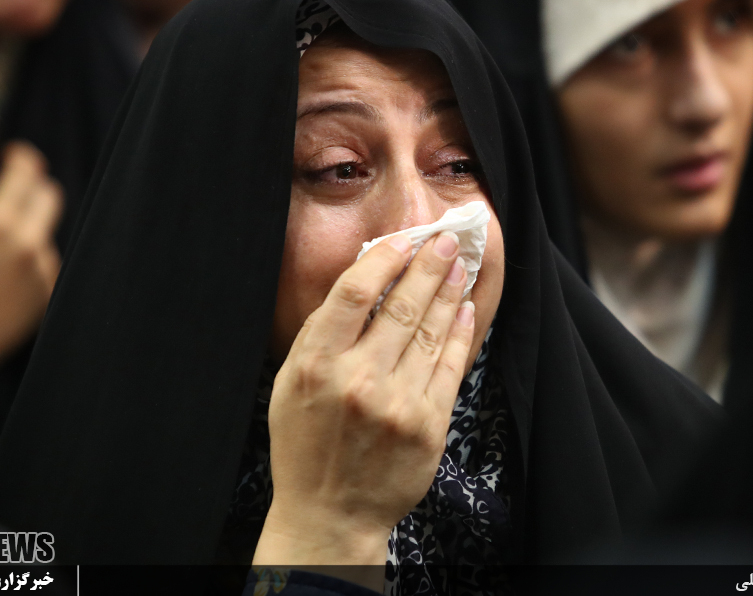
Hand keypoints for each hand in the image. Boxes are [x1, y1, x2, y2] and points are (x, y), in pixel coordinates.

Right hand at [0, 133, 63, 388]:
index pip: (29, 171)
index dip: (22, 157)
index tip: (13, 156)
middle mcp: (31, 244)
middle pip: (50, 194)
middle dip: (30, 188)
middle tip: (2, 197)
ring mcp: (46, 268)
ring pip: (46, 228)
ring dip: (27, 227)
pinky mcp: (52, 288)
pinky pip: (46, 258)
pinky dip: (30, 257)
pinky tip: (3, 274)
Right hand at [254, 231, 474, 576]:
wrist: (330, 513)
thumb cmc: (304, 444)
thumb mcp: (289, 385)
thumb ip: (320, 335)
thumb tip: (361, 282)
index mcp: (316, 365)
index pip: (354, 293)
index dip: (383, 258)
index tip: (402, 240)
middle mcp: (357, 381)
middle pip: (400, 307)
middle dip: (428, 266)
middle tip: (446, 240)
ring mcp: (397, 405)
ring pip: (430, 332)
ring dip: (448, 293)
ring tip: (458, 267)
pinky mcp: (428, 426)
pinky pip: (449, 367)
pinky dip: (458, 333)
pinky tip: (463, 310)